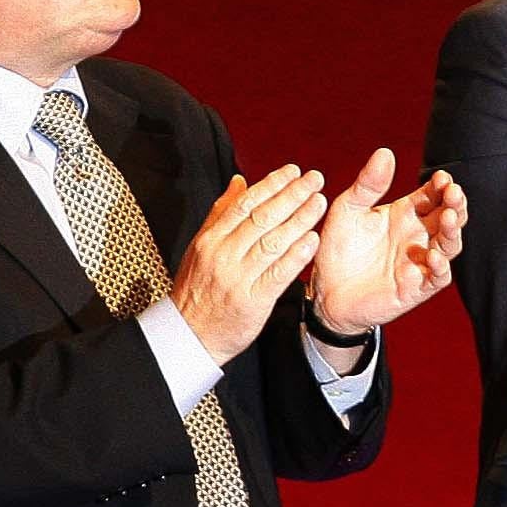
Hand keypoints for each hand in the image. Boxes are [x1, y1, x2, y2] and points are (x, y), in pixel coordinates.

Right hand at [169, 163, 325, 362]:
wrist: (188, 335)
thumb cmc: (197, 290)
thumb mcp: (200, 247)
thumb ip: (221, 213)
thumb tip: (239, 182)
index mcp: (210, 239)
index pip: (244, 204)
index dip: (271, 184)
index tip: (292, 171)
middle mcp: (223, 254)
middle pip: (262, 217)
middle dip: (292, 195)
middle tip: (314, 179)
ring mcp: (238, 277)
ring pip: (273, 241)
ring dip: (300, 219)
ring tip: (319, 202)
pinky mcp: (253, 300)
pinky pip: (279, 273)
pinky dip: (297, 256)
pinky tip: (313, 240)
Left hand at [308, 147, 467, 336]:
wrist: (324, 292)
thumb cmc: (338, 249)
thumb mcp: (348, 209)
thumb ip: (368, 184)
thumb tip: (385, 152)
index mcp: (405, 214)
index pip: (433, 195)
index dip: (442, 186)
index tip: (441, 177)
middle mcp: (418, 236)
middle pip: (449, 217)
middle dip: (456, 204)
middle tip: (453, 192)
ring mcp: (420, 262)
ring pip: (450, 245)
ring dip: (452, 231)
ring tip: (447, 217)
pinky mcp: (415, 288)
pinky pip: (436, 278)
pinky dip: (438, 267)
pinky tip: (430, 256)